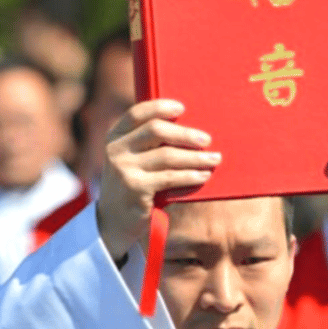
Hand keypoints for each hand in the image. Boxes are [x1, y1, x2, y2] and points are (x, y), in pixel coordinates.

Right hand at [96, 100, 219, 259]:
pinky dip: (190, 175)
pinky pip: (170, 177)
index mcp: (115, 137)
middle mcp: (116, 150)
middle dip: (185, 134)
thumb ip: (147, 144)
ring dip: (195, 157)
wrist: (112, 221)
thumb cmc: (131, 184)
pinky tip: (203, 176)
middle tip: (207, 140)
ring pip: (167, 155)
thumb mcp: (130, 160)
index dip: (160, 107)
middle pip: (156, 130)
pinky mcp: (135, 189)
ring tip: (214, 159)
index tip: (182, 108)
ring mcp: (124, 169)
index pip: (137, 114)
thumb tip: (190, 129)